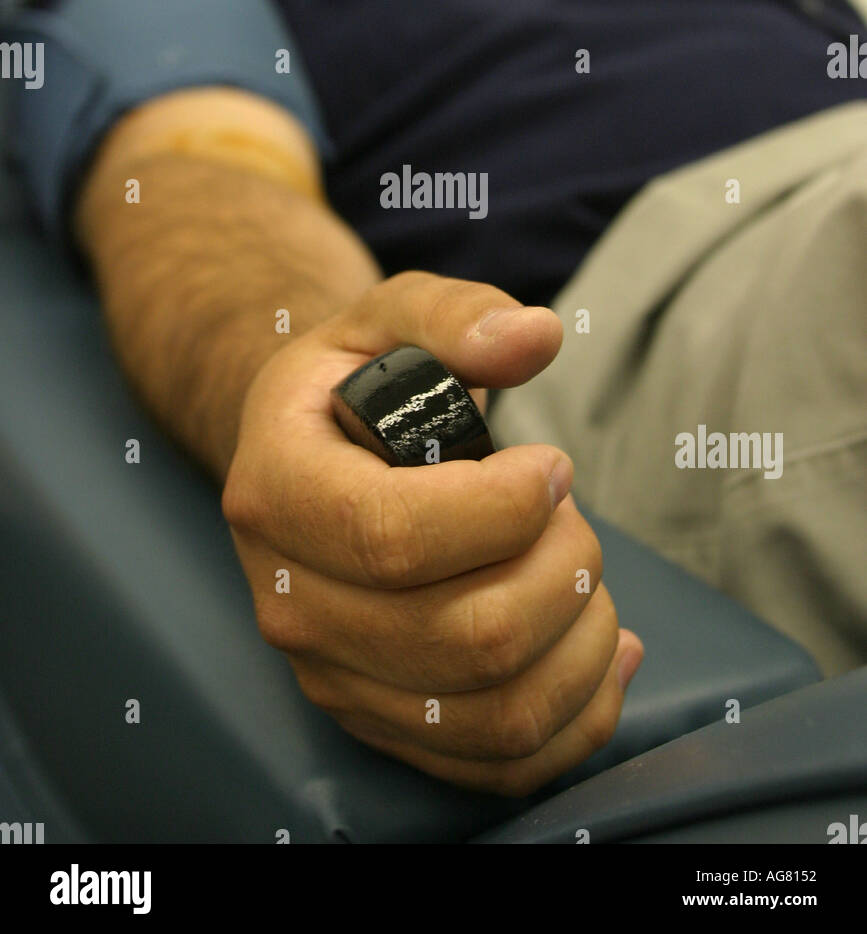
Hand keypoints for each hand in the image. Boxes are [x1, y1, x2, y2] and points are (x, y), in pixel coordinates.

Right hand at [221, 270, 642, 796]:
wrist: (305, 457)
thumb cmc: (355, 385)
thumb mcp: (388, 319)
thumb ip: (456, 316)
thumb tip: (534, 336)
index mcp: (278, 493)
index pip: (397, 538)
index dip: (504, 508)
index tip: (549, 465)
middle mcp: (292, 604)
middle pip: (466, 637)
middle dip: (560, 568)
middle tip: (567, 513)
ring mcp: (335, 677)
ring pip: (497, 713)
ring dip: (581, 639)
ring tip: (581, 568)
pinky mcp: (384, 723)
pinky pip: (501, 762)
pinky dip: (580, 714)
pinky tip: (601, 644)